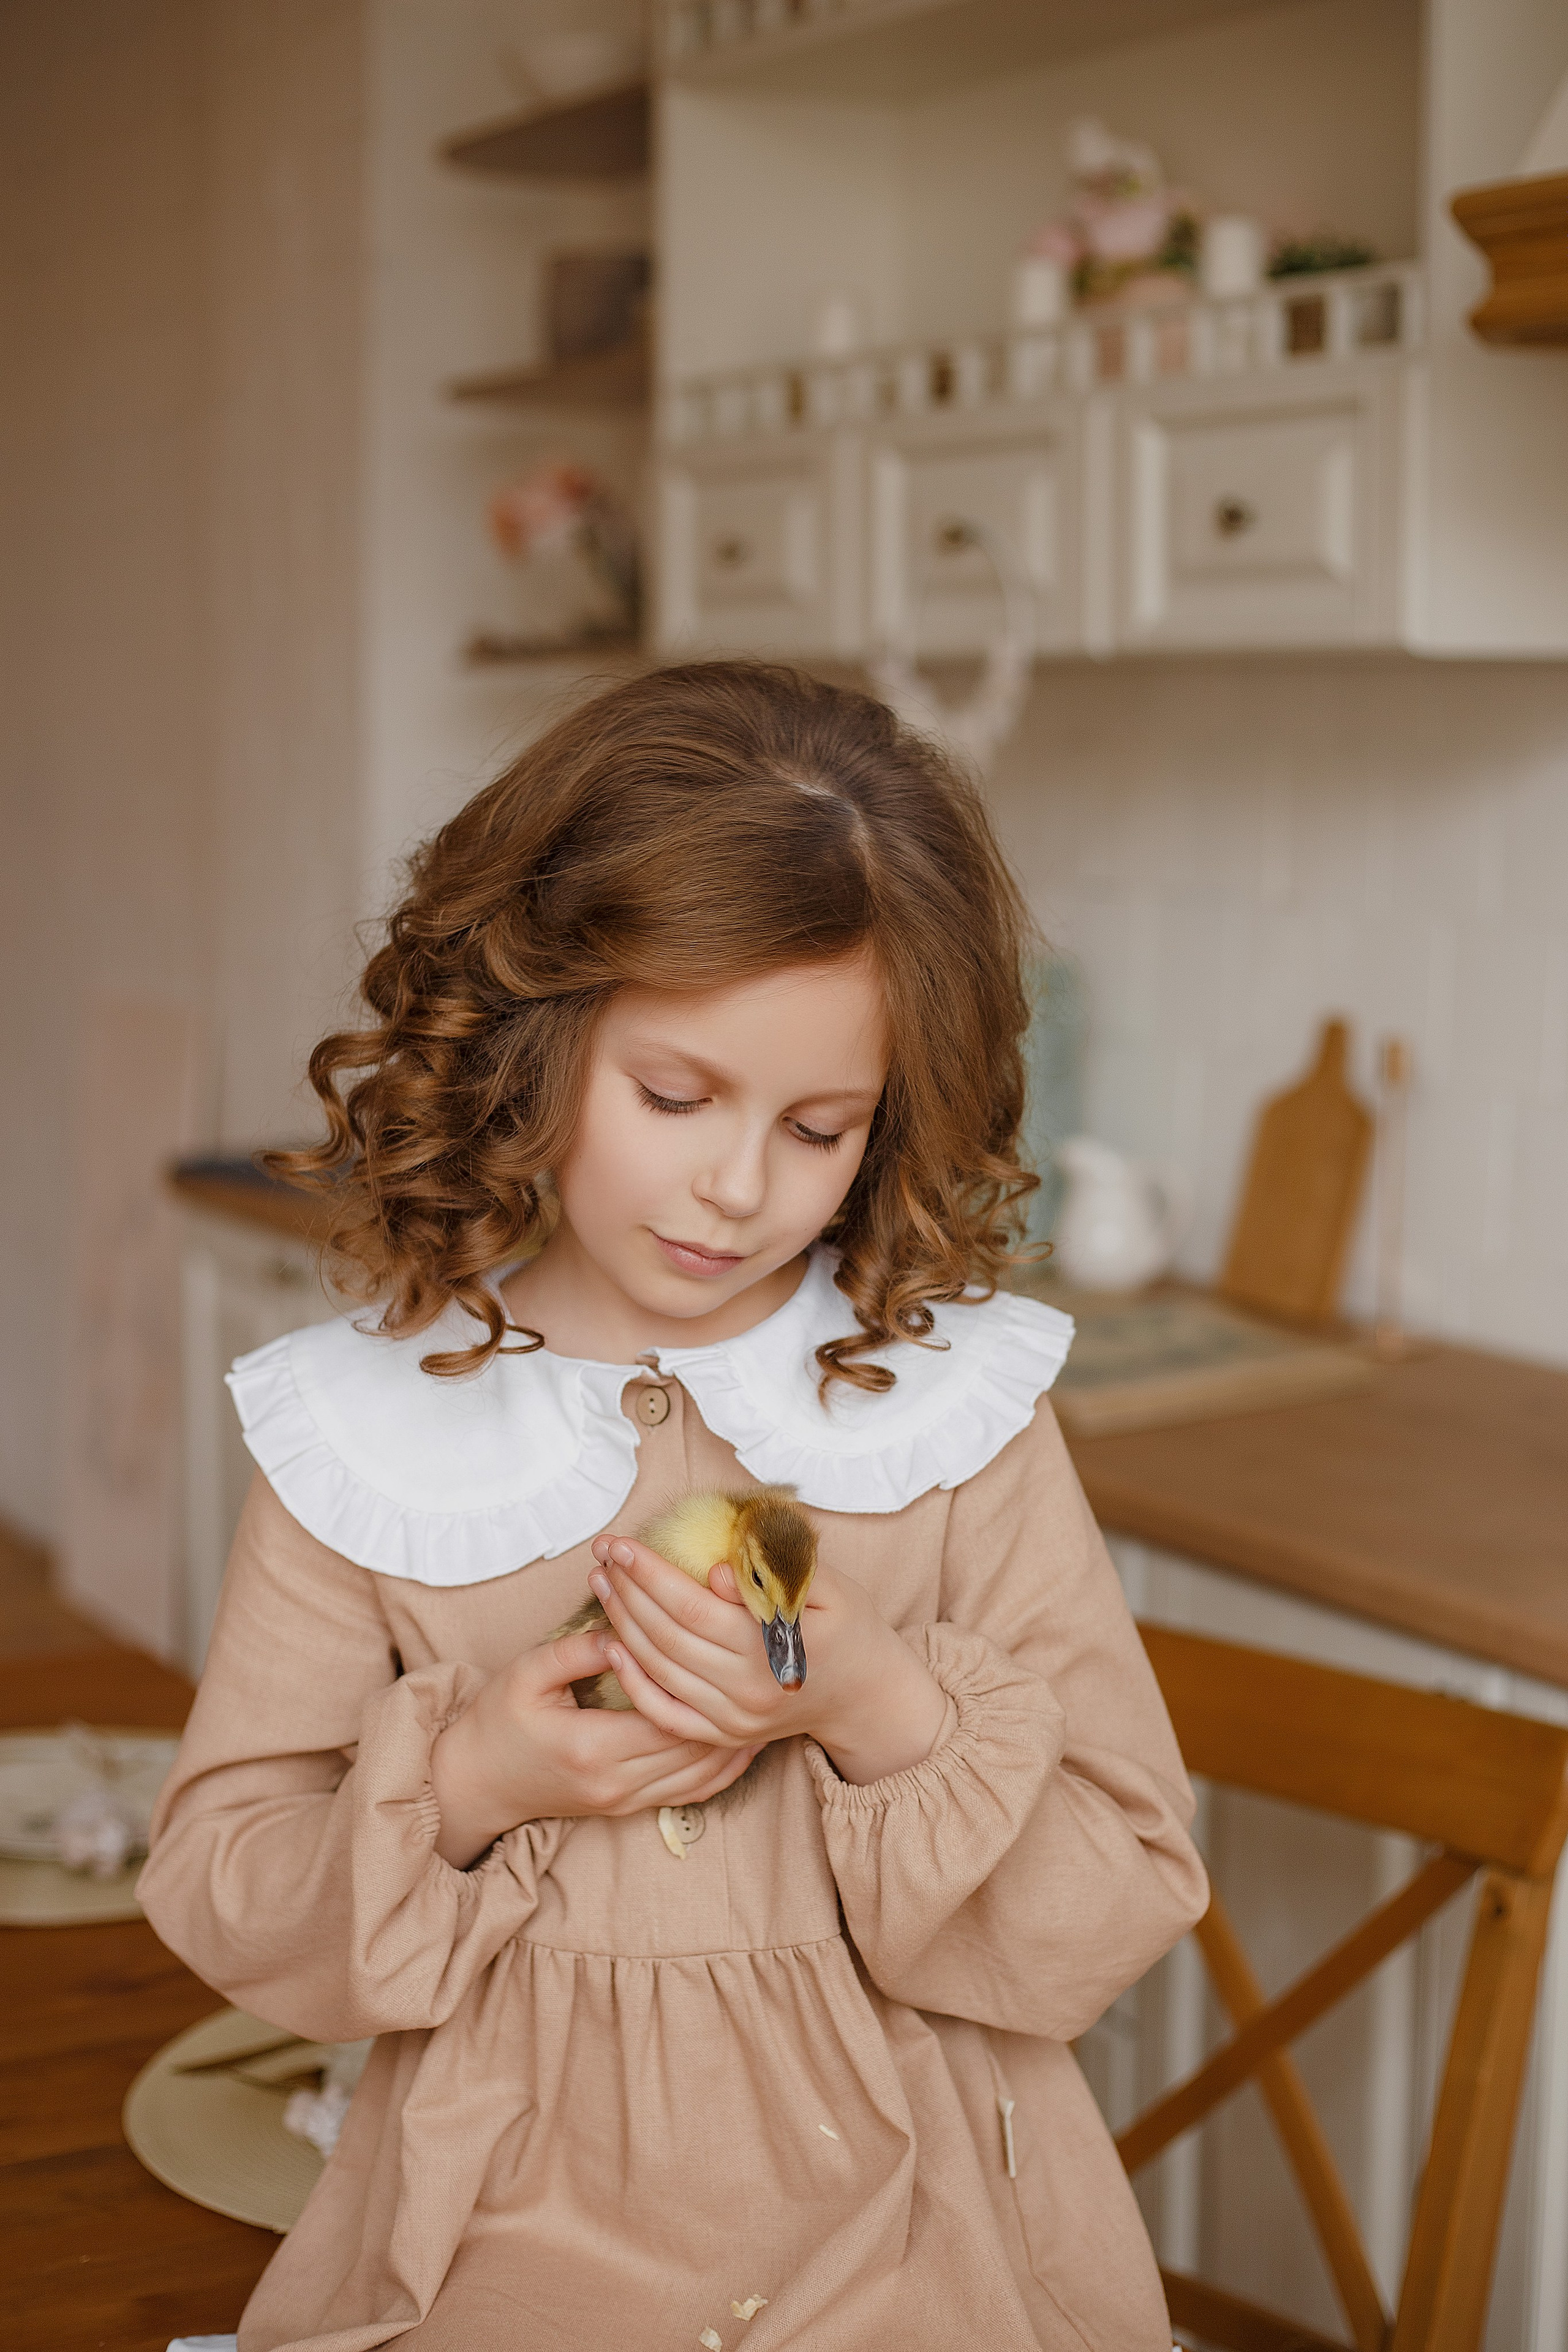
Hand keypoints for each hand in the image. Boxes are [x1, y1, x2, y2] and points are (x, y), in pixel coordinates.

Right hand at [430, 1627, 760, 1867]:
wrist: (475, 1782)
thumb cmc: (497, 1721)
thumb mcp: (527, 1674)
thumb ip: (577, 1651)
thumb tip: (624, 1628)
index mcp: (593, 1746)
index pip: (666, 1713)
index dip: (701, 1683)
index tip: (727, 1648)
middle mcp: (616, 1781)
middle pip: (693, 1746)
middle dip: (729, 1710)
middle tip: (763, 1673)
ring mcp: (623, 1800)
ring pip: (698, 1776)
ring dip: (733, 1743)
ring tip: (765, 1706)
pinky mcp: (625, 1807)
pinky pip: (686, 1794)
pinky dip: (719, 1772)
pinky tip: (740, 1747)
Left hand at [585, 1537, 948, 1786]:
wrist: (868, 1694)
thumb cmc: (848, 1626)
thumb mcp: (827, 1587)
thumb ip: (774, 1575)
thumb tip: (715, 1570)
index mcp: (772, 1650)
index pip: (692, 1607)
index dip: (650, 1573)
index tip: (620, 1542)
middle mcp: (748, 1692)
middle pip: (667, 1638)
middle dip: (627, 1591)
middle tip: (602, 1554)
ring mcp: (733, 1721)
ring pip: (659, 1671)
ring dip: (622, 1626)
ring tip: (603, 1585)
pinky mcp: (723, 1737)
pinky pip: (665, 1714)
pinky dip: (634, 1684)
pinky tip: (612, 1648)